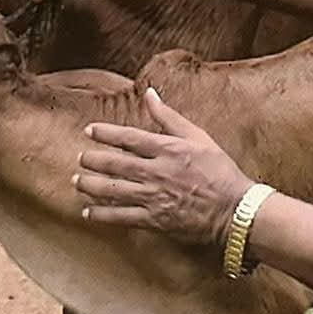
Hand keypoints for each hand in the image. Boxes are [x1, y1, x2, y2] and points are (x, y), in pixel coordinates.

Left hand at [73, 88, 254, 247]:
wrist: (235, 209)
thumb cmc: (220, 171)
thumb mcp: (199, 137)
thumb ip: (169, 117)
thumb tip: (149, 93)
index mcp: (167, 149)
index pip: (128, 138)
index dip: (105, 133)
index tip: (89, 131)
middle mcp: (156, 172)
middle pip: (115, 164)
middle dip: (92, 160)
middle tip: (79, 158)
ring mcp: (153, 197)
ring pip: (113, 189)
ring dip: (91, 185)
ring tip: (77, 181)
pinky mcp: (154, 220)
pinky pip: (121, 216)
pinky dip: (102, 214)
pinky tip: (88, 212)